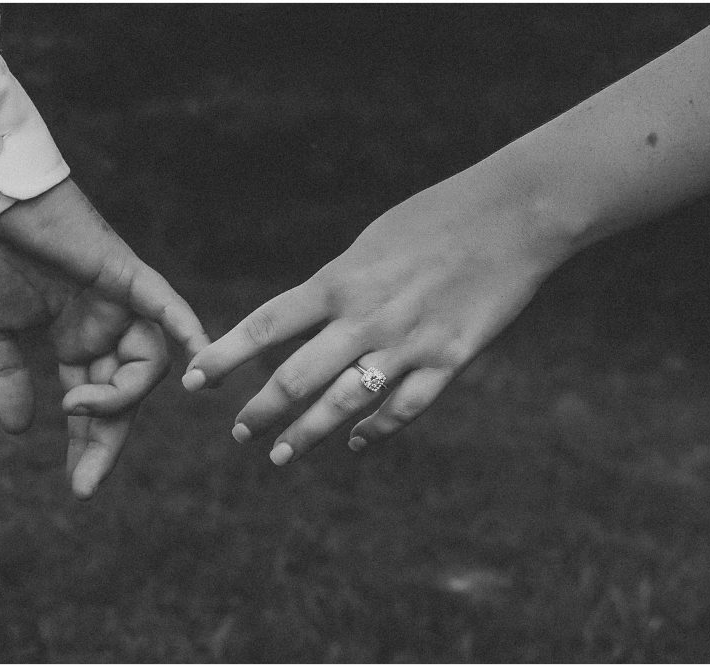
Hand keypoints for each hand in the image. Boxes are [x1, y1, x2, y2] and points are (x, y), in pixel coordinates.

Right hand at [0, 180, 182, 495]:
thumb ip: (8, 379)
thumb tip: (19, 431)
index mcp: (78, 341)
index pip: (95, 403)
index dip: (91, 444)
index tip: (80, 486)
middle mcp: (107, 327)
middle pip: (126, 395)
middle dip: (107, 441)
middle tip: (85, 482)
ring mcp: (121, 303)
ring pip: (146, 365)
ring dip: (117, 397)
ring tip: (75, 404)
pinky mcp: (127, 276)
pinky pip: (168, 306)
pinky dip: (188, 331)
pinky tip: (204, 364)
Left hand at [182, 171, 571, 463]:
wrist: (514, 214)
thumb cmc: (437, 217)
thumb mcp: (370, 243)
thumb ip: (336, 286)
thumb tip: (305, 320)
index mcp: (339, 281)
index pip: (266, 325)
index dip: (226, 356)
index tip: (195, 381)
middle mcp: (365, 318)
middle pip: (296, 378)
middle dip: (260, 411)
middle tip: (238, 434)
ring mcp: (408, 344)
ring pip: (343, 405)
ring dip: (306, 435)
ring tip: (280, 456)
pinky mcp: (450, 360)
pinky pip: (404, 408)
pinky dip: (376, 430)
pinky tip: (357, 444)